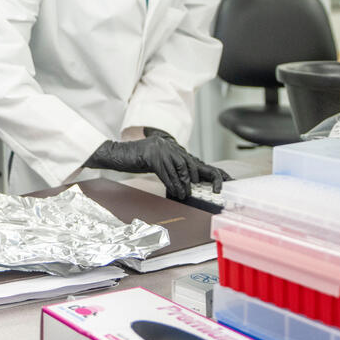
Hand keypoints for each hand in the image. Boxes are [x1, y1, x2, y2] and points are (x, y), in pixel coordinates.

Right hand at [85, 128, 230, 198]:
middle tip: (202, 191)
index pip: (192, 160)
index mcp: (171, 145)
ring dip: (183, 184)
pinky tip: (174, 191)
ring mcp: (160, 149)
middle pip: (189, 163)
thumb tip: (183, 182)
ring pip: (179, 168)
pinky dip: (172, 183)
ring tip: (184, 194)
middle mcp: (168, 144)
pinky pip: (166, 172)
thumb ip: (170, 167)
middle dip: (197, 179)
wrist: (116, 154)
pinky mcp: (151, 155)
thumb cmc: (134, 159)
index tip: (223, 181)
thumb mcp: (156, 162)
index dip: (206, 172)